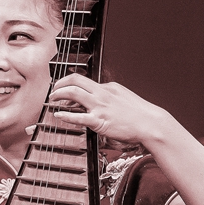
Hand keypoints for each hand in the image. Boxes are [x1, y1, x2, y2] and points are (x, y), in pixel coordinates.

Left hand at [44, 75, 173, 150]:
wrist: (150, 124)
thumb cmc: (140, 116)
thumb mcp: (124, 99)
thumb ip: (110, 98)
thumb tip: (99, 103)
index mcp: (109, 88)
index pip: (86, 82)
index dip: (72, 84)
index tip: (65, 89)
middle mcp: (103, 93)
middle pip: (76, 80)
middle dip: (61, 83)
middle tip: (54, 90)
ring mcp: (100, 106)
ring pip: (73, 93)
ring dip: (59, 94)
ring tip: (52, 99)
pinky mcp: (100, 121)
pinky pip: (78, 117)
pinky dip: (65, 115)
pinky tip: (58, 115)